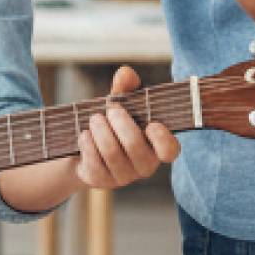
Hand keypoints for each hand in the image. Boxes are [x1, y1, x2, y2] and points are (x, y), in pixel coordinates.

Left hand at [74, 65, 180, 191]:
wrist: (84, 148)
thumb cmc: (111, 123)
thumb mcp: (119, 104)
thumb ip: (126, 89)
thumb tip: (126, 73)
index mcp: (156, 146)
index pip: (170, 151)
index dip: (163, 139)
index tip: (151, 124)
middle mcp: (144, 165)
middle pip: (135, 147)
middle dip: (121, 123)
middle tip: (111, 108)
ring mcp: (123, 176)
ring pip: (112, 154)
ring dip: (101, 131)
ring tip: (94, 118)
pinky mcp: (102, 181)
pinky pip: (94, 163)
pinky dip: (88, 144)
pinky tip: (84, 135)